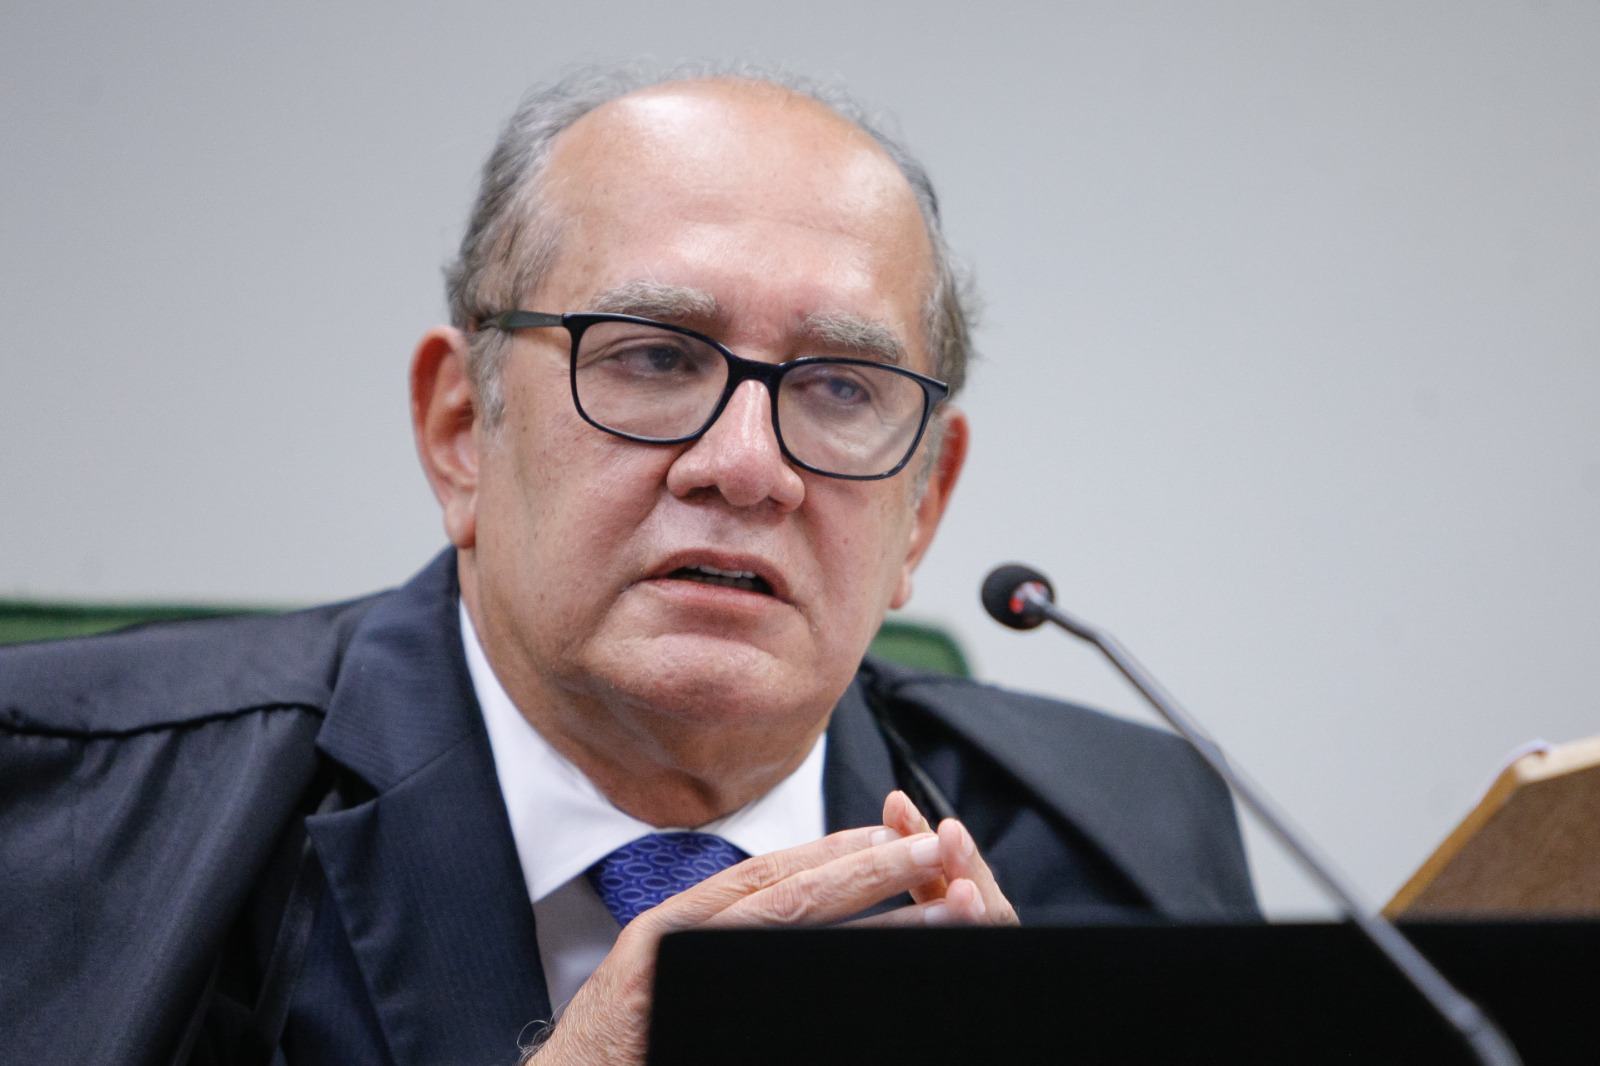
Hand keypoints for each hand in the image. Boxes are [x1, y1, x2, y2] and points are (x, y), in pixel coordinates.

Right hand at [529, 797, 1014, 1063]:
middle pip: (791, 894)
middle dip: (869, 871)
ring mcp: (681, 973)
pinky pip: (767, 981)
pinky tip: (873, 975)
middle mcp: (675, 938)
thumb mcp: (664, 976)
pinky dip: (827, 971)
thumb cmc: (613, 1047)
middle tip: (933, 854)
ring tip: (939, 913)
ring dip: (874, 926)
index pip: (769, 873)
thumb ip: (717, 942)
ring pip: (790, 931)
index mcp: (676, 923)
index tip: (893, 836)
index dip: (834, 851)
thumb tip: (793, 926)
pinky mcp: (684, 1011)